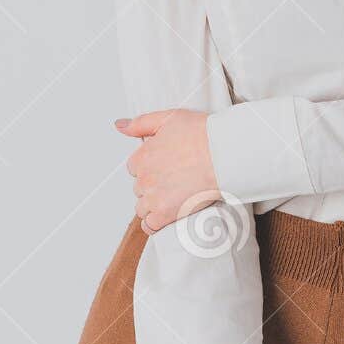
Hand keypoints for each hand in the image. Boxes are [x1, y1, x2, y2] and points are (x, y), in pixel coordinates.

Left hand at [115, 108, 219, 231]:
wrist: (223, 154)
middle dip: (152, 186)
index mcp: (143, 156)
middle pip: (139, 188)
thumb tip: (120, 126)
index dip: (148, 168)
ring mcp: (153, 197)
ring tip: (172, 199)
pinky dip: (154, 224)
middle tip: (173, 182)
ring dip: (153, 205)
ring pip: (142, 207)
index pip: (134, 168)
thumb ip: (141, 123)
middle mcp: (144, 178)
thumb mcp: (169, 118)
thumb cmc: (203, 135)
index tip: (163, 168)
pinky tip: (163, 217)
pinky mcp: (166, 213)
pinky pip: (149, 225)